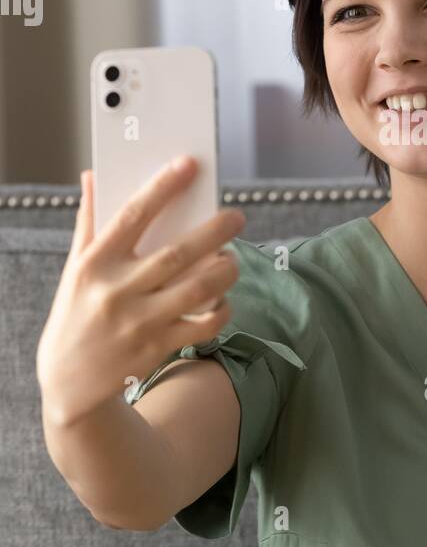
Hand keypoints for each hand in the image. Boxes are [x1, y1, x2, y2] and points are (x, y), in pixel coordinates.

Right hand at [36, 157, 245, 423]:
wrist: (69, 380)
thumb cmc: (76, 311)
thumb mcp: (74, 267)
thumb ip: (89, 221)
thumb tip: (92, 175)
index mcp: (94, 263)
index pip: (131, 215)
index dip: (162, 187)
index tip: (189, 165)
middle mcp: (116, 291)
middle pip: (177, 253)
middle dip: (215, 231)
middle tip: (236, 216)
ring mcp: (138, 322)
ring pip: (198, 289)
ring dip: (225, 270)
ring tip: (232, 259)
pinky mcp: (157, 348)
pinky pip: (203, 325)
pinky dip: (221, 310)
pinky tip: (222, 299)